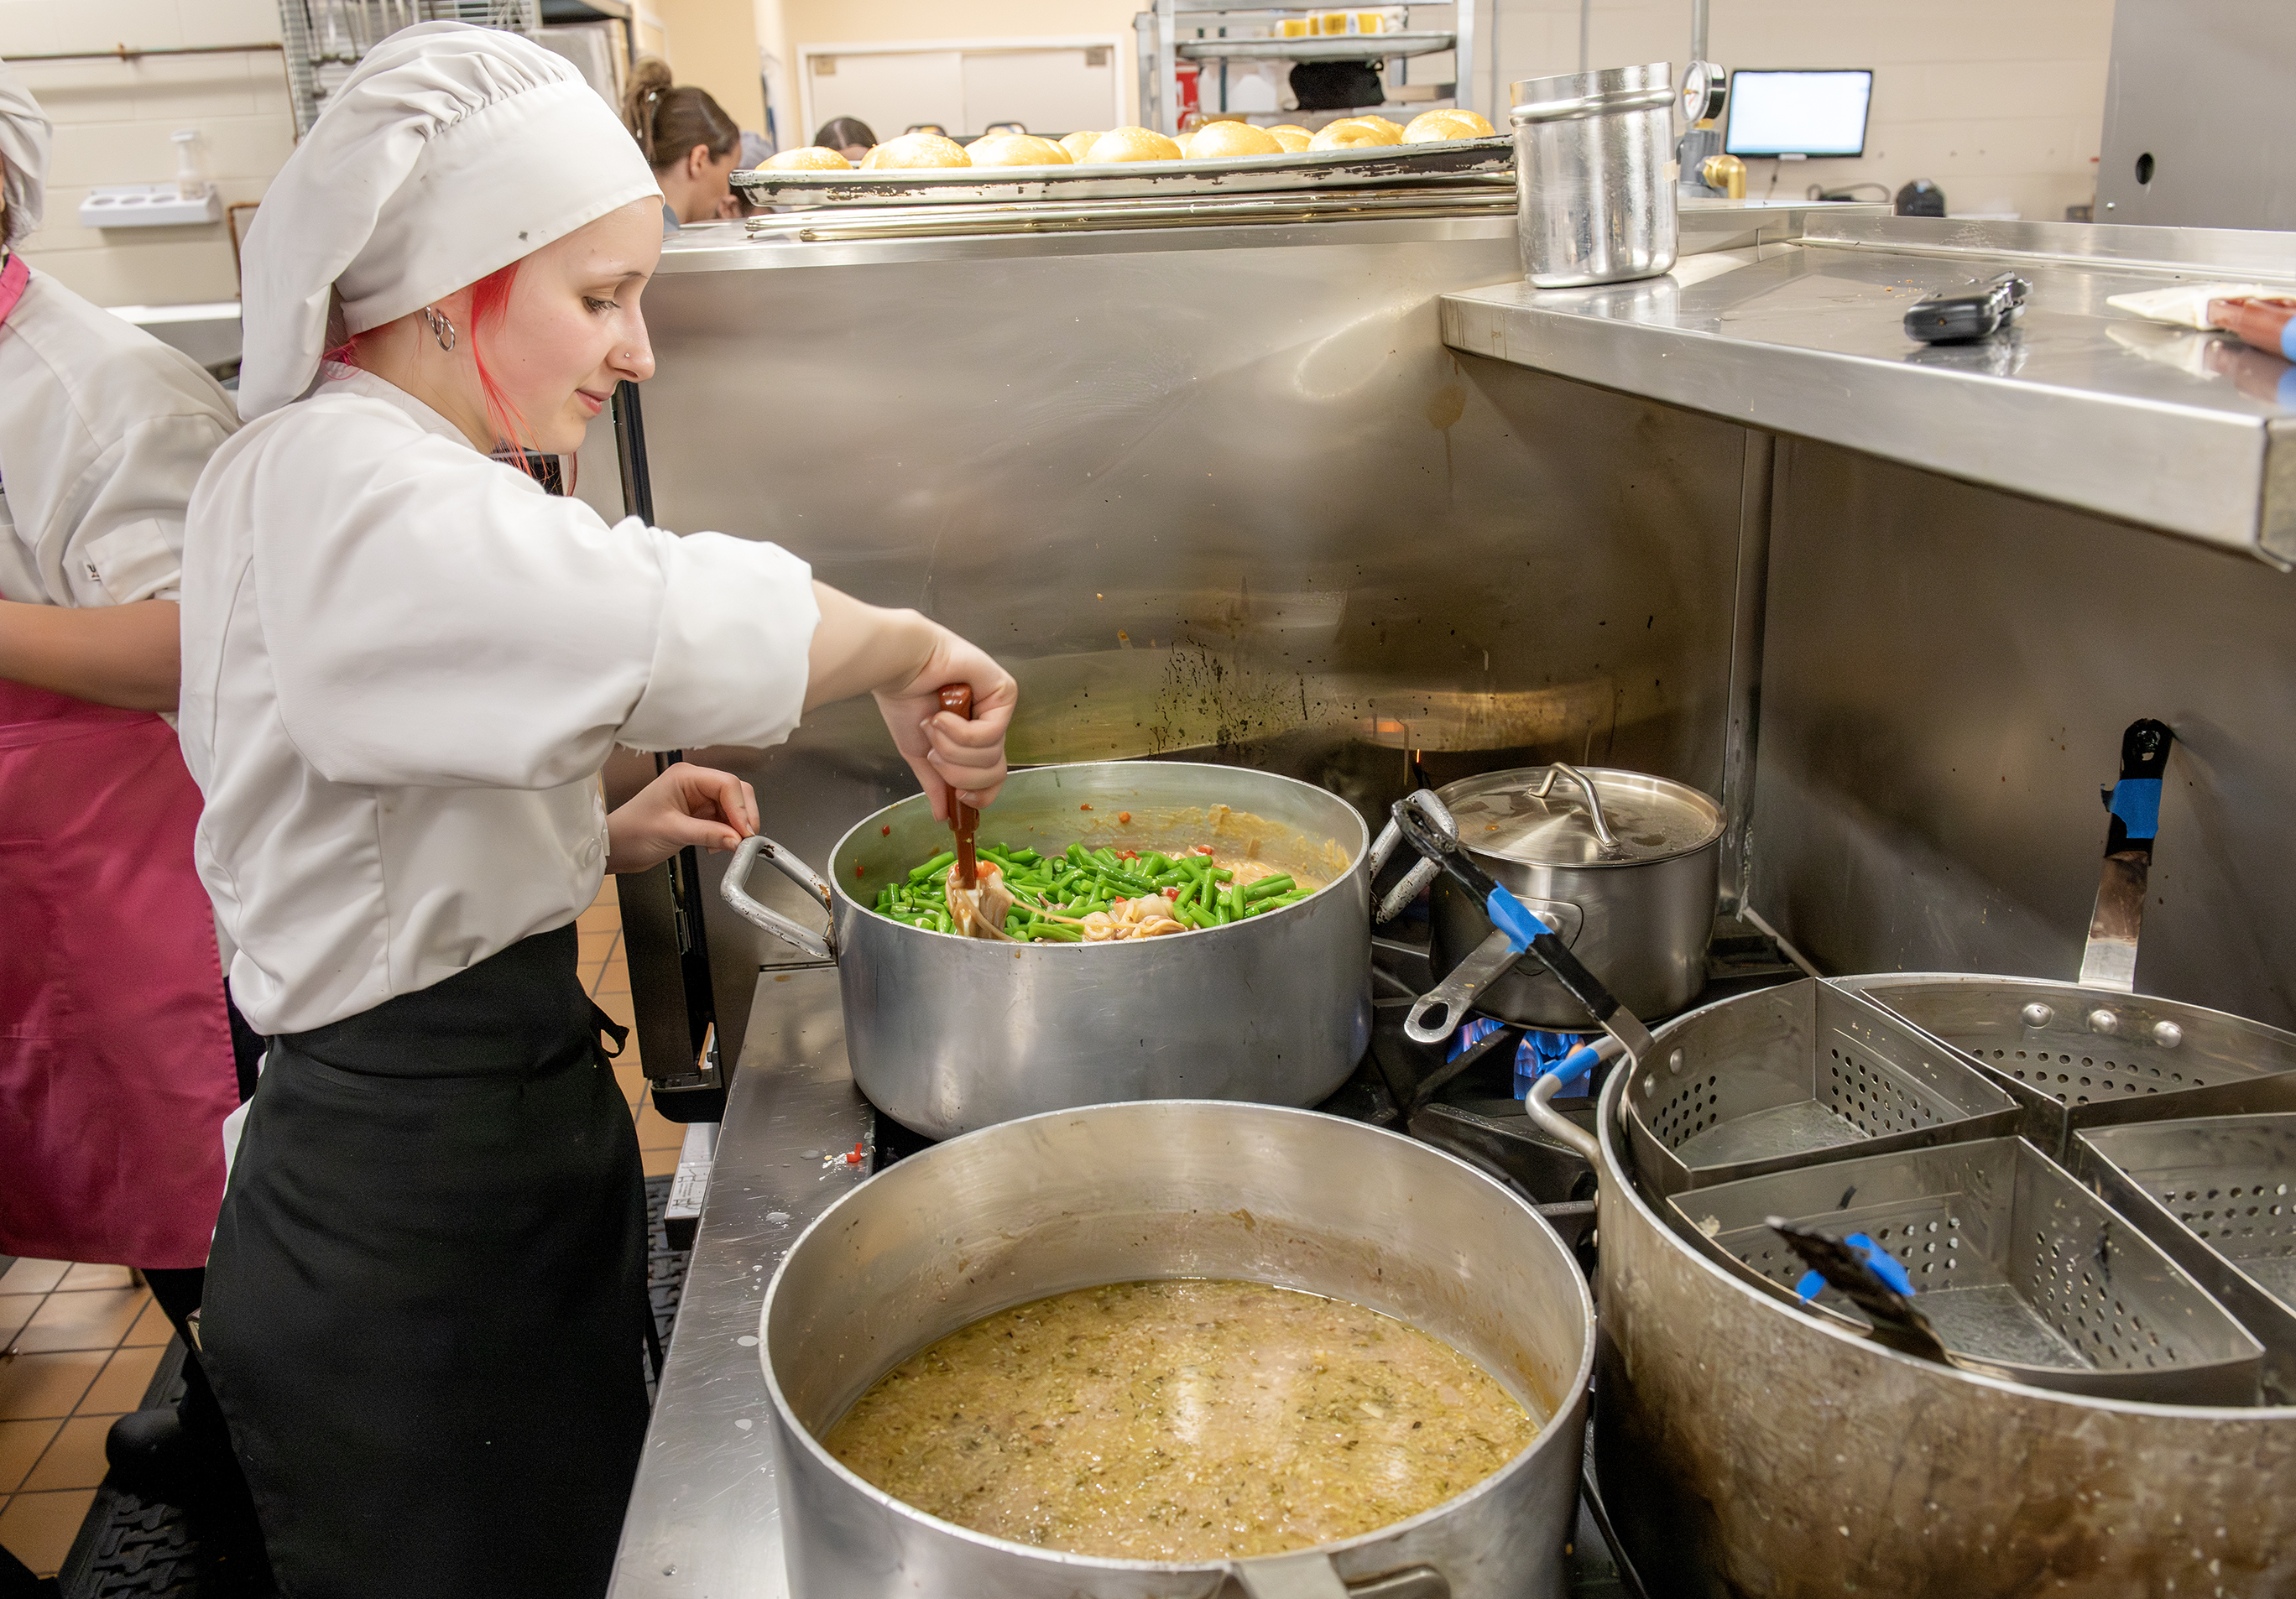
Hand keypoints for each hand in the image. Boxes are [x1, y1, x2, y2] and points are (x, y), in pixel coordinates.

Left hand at [606, 761, 757, 873]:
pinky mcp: (699, 814)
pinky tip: (717, 845)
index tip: (745, 832)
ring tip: (727, 846)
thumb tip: (738, 839)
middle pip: (736, 793)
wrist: (616, 847)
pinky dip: (728, 834)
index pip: (727, 784)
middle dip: (743, 817)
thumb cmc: (632, 832)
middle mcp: (695, 783)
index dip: (740, 808)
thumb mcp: (673, 832)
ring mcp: (698, 798)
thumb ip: (709, 833)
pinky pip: (725, 820)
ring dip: (736, 828)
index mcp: (686, 776)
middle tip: (745, 840)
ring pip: (733, 808)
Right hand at [804, 583, 1016, 823]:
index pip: (992, 780)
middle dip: (958, 772)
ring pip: (991, 756)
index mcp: (972, 739)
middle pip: (993, 773)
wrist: (896, 667)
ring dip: (953, 748)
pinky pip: (991, 734)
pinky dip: (961, 732)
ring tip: (934, 724)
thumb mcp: (918, 752)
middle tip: (934, 753)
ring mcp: (999, 709)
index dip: (979, 795)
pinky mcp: (1004, 692)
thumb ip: (935, 783)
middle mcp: (989, 724)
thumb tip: (942, 815)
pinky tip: (943, 714)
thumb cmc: (904, 699)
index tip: (959, 797)